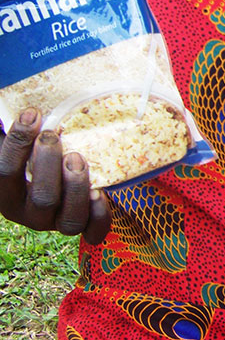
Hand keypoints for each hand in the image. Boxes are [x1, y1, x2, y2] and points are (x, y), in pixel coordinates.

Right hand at [0, 108, 110, 243]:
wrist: (49, 168)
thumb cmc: (31, 146)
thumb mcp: (21, 136)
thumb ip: (18, 127)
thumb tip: (24, 107)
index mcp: (5, 191)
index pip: (6, 172)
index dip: (18, 142)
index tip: (32, 114)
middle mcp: (29, 212)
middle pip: (42, 199)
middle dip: (49, 164)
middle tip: (54, 137)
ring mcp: (57, 221)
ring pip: (69, 220)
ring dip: (77, 188)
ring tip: (77, 158)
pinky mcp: (82, 223)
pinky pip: (93, 232)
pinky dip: (100, 217)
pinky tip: (101, 193)